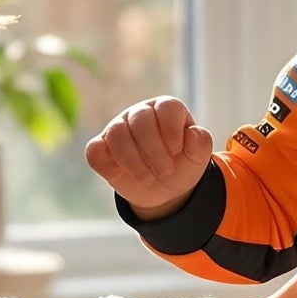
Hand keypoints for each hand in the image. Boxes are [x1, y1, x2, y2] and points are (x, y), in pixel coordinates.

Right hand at [84, 97, 214, 220]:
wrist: (165, 190)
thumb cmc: (182, 166)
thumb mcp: (198, 159)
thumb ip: (201, 144)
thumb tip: (194, 133)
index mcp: (166, 109)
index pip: (167, 106)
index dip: (172, 130)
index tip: (177, 151)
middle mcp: (140, 113)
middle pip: (140, 119)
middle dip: (154, 150)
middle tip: (166, 171)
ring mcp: (117, 128)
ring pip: (116, 133)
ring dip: (133, 160)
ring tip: (147, 178)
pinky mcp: (101, 147)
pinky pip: (94, 150)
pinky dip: (108, 165)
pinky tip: (122, 175)